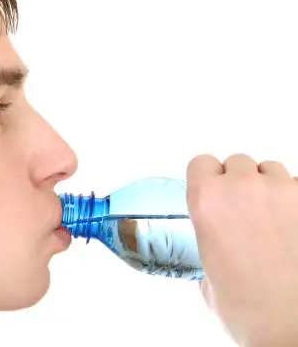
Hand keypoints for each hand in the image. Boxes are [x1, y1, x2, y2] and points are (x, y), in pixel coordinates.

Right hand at [186, 153, 297, 346]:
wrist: (290, 328)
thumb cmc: (250, 308)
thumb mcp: (208, 276)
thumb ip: (209, 245)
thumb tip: (218, 243)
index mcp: (206, 202)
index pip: (201, 163)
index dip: (207, 177)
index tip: (213, 188)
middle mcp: (241, 188)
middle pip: (237, 163)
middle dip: (240, 183)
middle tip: (245, 211)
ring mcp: (282, 191)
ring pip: (271, 170)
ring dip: (270, 188)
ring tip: (274, 219)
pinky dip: (296, 202)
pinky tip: (293, 227)